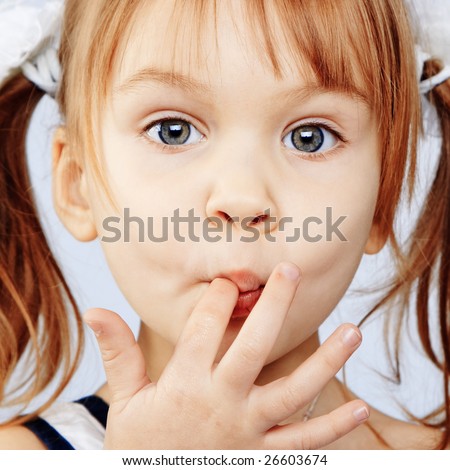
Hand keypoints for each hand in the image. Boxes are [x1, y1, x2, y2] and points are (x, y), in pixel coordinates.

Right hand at [84, 262, 367, 448]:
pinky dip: (333, 426)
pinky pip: (304, 442)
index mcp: (185, 383)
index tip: (227, 278)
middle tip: (292, 271)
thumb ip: (118, 352)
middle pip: (254, 346)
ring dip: (326, 361)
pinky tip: (361, 406)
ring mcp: (248, 431)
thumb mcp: (125, 400)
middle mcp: (221, 402)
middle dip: (273, 305)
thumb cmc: (141, 444)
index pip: (204, 328)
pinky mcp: (263, 456)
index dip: (216, 298)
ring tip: (354, 331)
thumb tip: (96, 309)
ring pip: (293, 391)